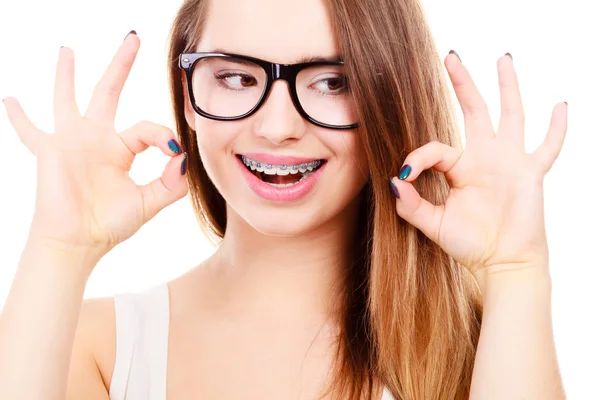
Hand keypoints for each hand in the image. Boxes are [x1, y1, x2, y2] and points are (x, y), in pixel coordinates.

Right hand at [3, 33, 188, 258]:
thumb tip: (183, 157)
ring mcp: (71, 141)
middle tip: (134, 39)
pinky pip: (31, 131)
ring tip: (67, 50)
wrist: (79, 242)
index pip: (147, 129)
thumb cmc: (110, 224)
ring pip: (68, 99)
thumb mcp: (149, 203)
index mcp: (122, 150)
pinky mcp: (50, 151)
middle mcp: (97, 139)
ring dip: (67, 74)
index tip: (172, 150)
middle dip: (121, 66)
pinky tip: (10, 100)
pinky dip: (20, 118)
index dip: (163, 135)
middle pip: (109, 92)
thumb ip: (171, 183)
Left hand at [390, 53, 566, 283]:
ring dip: (507, 87)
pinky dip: (556, 128)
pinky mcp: (531, 173)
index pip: (436, 148)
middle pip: (473, 111)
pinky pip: (547, 147)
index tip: (406, 173)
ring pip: (510, 115)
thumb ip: (411, 204)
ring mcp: (509, 162)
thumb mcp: (433, 224)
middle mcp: (484, 158)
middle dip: (462, 84)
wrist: (501, 263)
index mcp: (460, 168)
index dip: (418, 157)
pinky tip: (560, 105)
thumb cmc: (469, 244)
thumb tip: (392, 180)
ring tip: (502, 59)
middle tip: (450, 57)